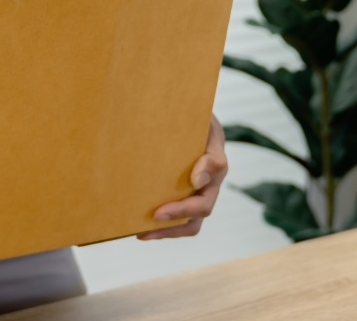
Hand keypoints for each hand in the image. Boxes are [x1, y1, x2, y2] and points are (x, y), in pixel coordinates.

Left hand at [139, 115, 227, 239]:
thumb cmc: (196, 124)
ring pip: (191, 223)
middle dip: (179, 216)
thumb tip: (197, 180)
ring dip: (168, 231)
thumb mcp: (203, 124)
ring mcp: (199, 197)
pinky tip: (140, 228)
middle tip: (155, 216)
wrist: (194, 129)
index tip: (188, 183)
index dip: (203, 174)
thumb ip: (204, 144)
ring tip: (143, 233)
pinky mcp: (185, 202)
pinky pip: (178, 222)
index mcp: (216, 163)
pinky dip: (161, 228)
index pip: (214, 169)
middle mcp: (211, 184)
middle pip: (203, 209)